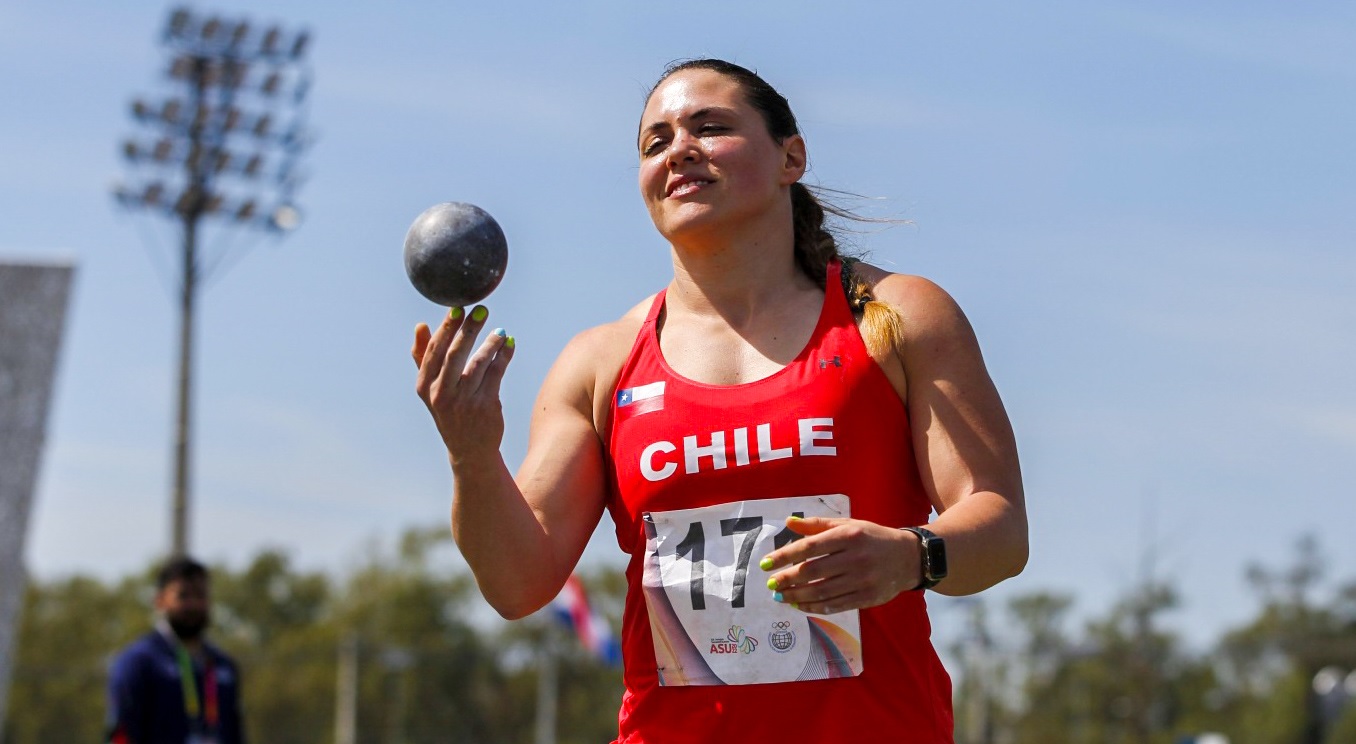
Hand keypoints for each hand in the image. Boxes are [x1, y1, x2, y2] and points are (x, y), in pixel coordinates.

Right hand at [412, 305, 514, 463]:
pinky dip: (504, 357)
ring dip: (491, 343)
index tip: (457, 308)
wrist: (469, 449)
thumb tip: (420, 326)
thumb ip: (423, 357)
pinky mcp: (486, 406)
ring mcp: (464, 401)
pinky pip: (496, 374)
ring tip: (501, 331)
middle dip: (468, 330)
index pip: (434, 351)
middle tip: (481, 310)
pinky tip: (509, 345)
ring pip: (479, 363)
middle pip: (455, 354)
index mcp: (424, 386)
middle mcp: (442, 394)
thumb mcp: (431, 389)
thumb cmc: (450, 411)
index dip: (446, 328)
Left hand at [761, 516, 918, 614]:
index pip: (808, 547)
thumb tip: (789, 522)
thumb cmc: (872, 538)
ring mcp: (862, 580)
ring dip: (796, 596)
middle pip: (812, 572)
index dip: (784, 556)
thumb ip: (817, 525)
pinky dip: (814, 608)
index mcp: (848, 535)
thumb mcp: (848, 524)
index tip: (765, 564)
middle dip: (787, 579)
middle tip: (771, 584)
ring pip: (821, 592)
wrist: (909, 557)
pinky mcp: (867, 598)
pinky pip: (835, 606)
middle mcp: (855, 558)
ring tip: (780, 596)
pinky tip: (800, 606)